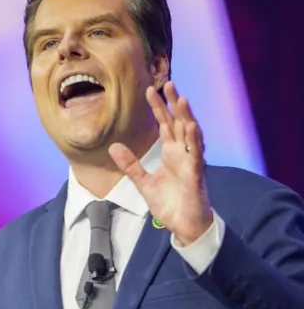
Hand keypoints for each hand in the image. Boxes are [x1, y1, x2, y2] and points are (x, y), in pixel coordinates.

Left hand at [108, 82, 213, 245]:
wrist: (183, 225)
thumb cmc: (170, 203)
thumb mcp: (143, 182)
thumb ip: (130, 164)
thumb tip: (113, 146)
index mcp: (172, 153)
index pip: (165, 125)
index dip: (158, 108)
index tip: (149, 90)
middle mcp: (183, 153)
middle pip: (179, 123)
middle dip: (174, 104)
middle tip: (168, 83)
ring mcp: (191, 162)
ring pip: (191, 134)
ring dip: (187, 116)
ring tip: (181, 98)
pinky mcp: (196, 175)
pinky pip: (196, 155)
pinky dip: (194, 140)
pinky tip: (190, 126)